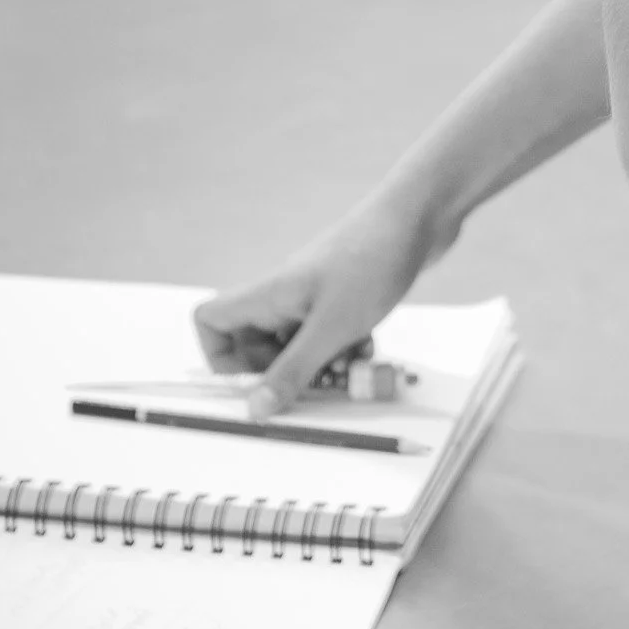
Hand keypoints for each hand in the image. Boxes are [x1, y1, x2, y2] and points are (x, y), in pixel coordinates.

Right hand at [193, 186, 456, 417]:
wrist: (419, 218)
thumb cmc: (371, 262)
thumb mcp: (331, 329)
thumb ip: (291, 371)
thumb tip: (254, 409)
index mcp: (267, 294)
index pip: (210, 322)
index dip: (220, 359)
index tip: (255, 384)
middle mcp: (282, 294)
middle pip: (255, 346)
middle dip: (284, 374)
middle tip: (315, 387)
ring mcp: (312, 296)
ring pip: (296, 346)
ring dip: (320, 366)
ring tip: (352, 368)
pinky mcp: (341, 299)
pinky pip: (328, 337)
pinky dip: (343, 351)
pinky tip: (369, 348)